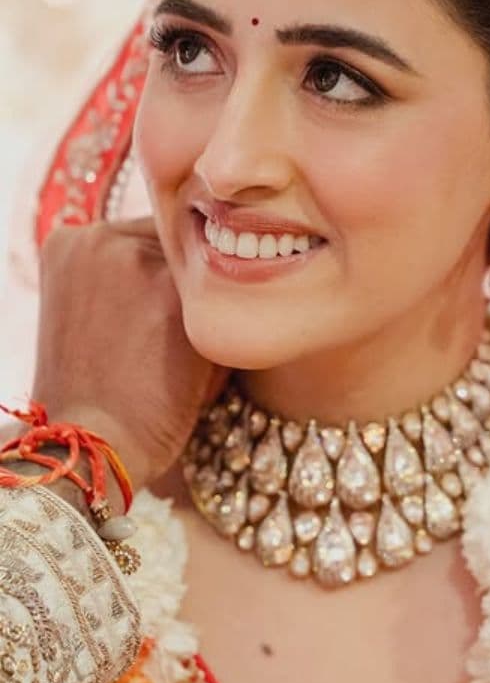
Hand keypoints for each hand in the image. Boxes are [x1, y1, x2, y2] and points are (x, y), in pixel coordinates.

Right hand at [32, 218, 227, 488]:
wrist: (89, 445)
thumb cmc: (97, 394)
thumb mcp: (94, 312)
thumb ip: (132, 276)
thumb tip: (201, 258)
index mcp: (71, 240)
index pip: (150, 239)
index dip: (166, 286)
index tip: (159, 327)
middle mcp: (101, 237)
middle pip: (181, 250)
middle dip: (188, 296)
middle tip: (167, 351)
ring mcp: (139, 259)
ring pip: (207, 273)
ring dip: (209, 315)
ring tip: (177, 365)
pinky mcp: (176, 293)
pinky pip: (227, 302)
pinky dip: (223, 340)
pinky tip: (192, 375)